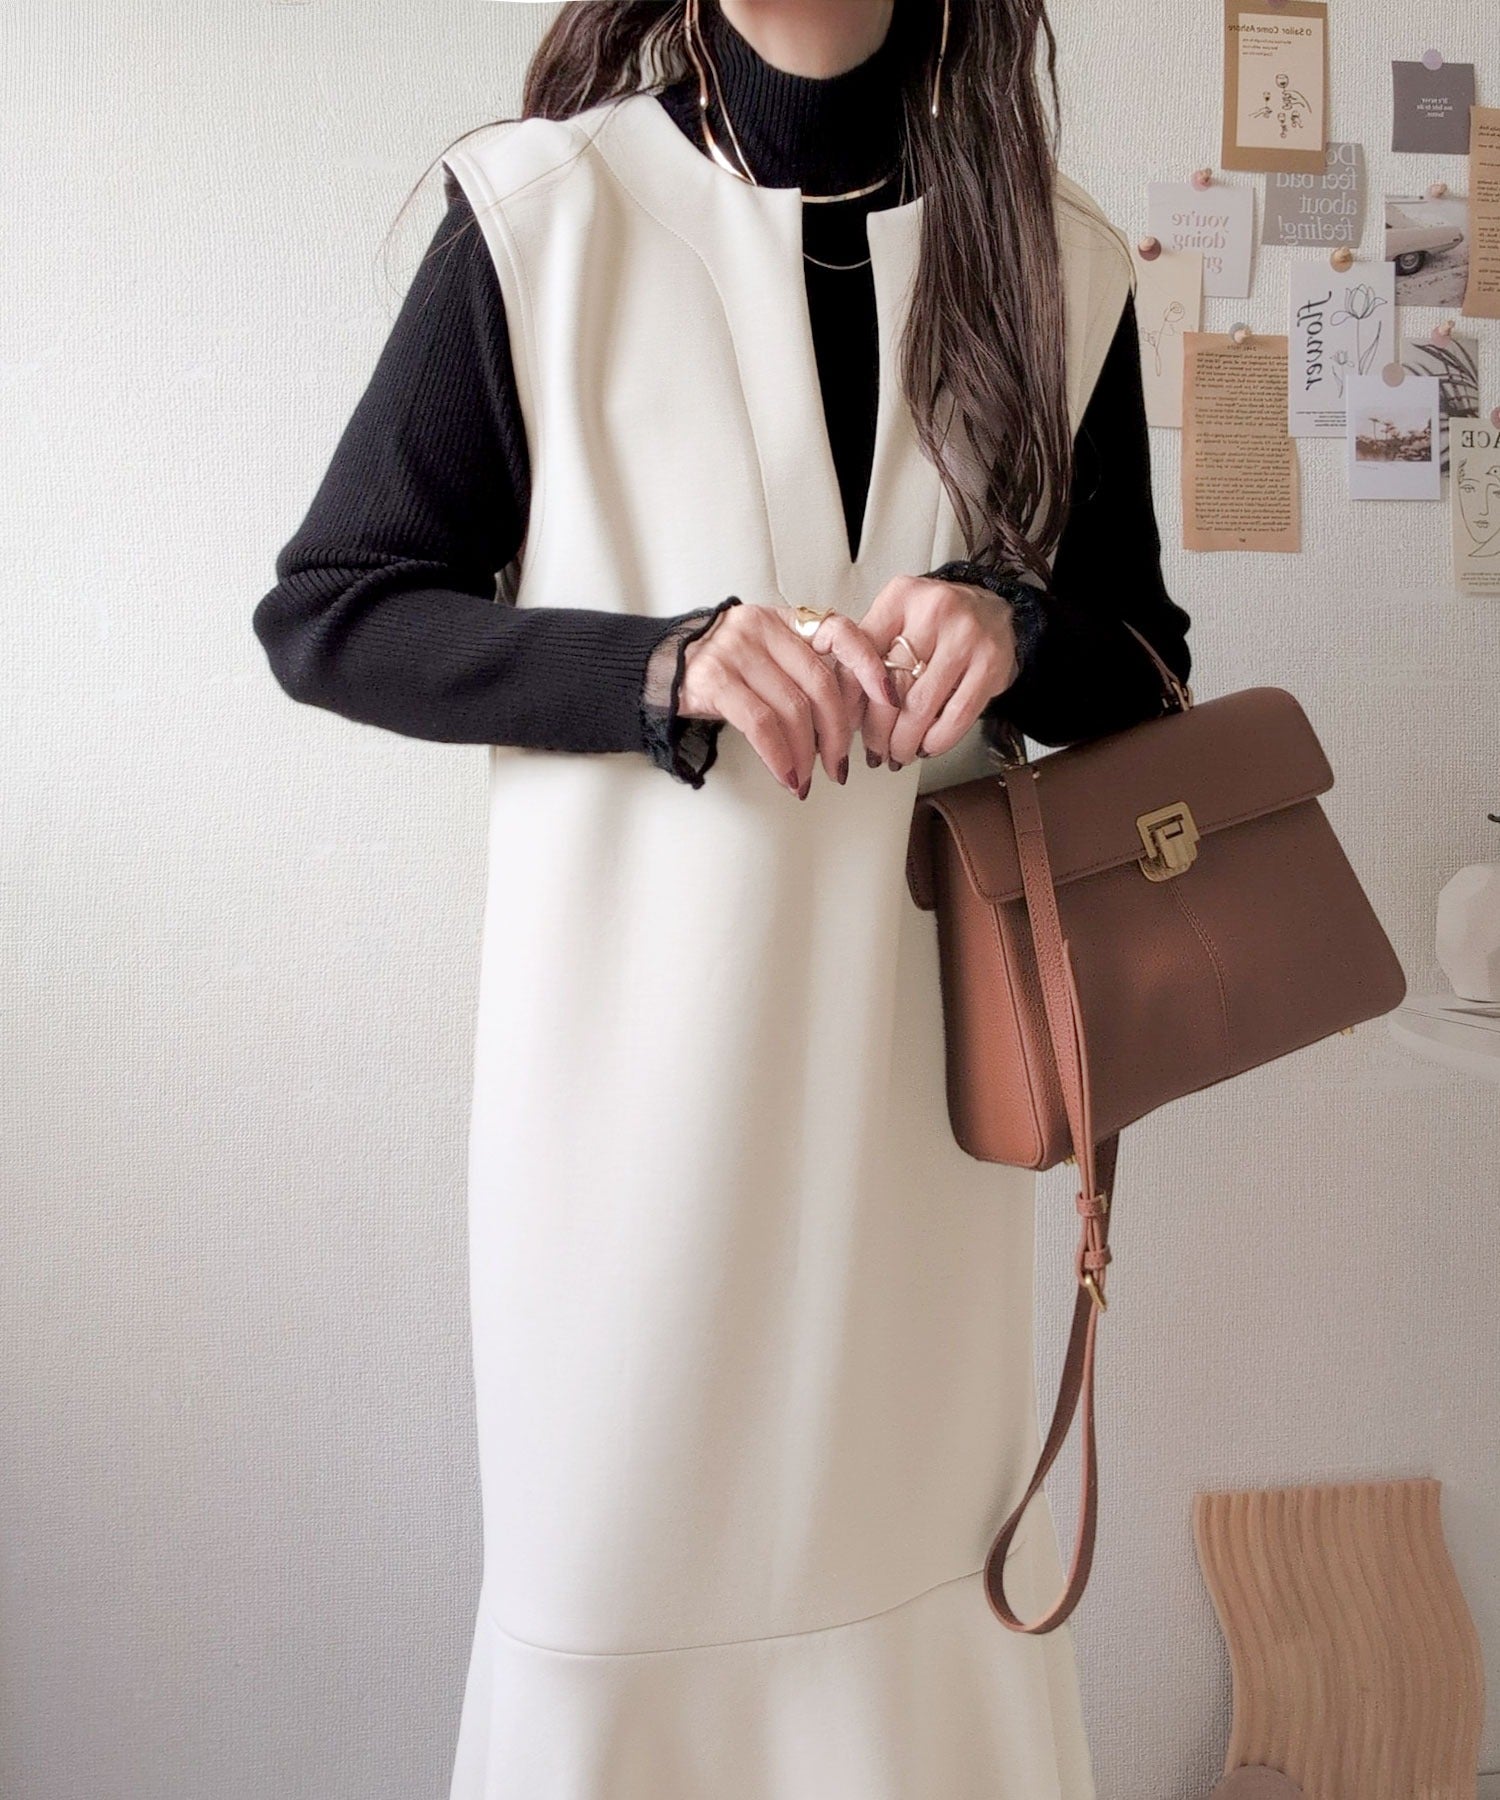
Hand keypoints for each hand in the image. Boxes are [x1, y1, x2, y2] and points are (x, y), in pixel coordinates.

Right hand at [677, 600, 899, 795]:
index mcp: (785, 621)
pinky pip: (760, 725)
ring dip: (806, 754)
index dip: (870, 666)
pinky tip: (786, 775)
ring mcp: (736, 651)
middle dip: (837, 734)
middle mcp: (762, 628)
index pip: (841, 632)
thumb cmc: (723, 669)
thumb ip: (804, 670)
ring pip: (792, 709)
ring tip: (807, 779)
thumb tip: (851, 716)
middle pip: (820, 685)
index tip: (890, 700)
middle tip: (839, 766)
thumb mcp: (767, 655)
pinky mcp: (714, 680)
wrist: (660, 667)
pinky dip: (778, 756)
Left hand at [857, 574, 1021, 766]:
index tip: (844, 724)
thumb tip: (842, 709)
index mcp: (900, 597)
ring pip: (921, 706)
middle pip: (891, 684)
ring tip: (898, 755)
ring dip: (905, 741)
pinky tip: (927, 747)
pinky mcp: (991, 664)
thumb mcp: (898, 619)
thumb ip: (868, 653)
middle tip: (873, 751)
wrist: (993, 609)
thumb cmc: (936, 622)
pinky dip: (937, 740)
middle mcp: (934, 610)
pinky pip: (957, 716)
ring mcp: (966, 637)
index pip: (862, 654)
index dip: (850, 698)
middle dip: (877, 730)